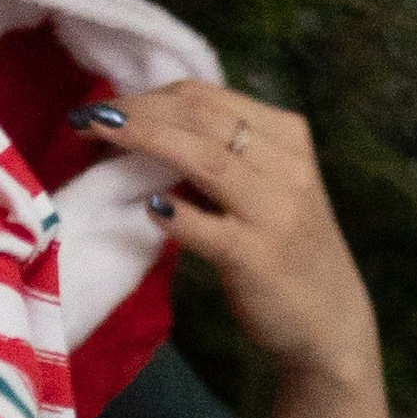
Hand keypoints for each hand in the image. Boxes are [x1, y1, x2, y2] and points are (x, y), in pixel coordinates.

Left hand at [104, 83, 381, 392]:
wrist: (329, 323)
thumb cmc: (287, 249)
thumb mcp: (265, 187)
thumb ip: (221, 155)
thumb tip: (147, 128)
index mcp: (287, 136)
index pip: (209, 96)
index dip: (151, 95)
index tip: (107, 104)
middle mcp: (287, 165)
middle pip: (201, 117)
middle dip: (137, 110)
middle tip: (87, 115)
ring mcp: (275, 211)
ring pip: (204, 157)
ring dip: (144, 140)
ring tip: (96, 136)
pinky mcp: (258, 256)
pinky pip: (207, 227)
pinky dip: (174, 213)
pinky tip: (147, 207)